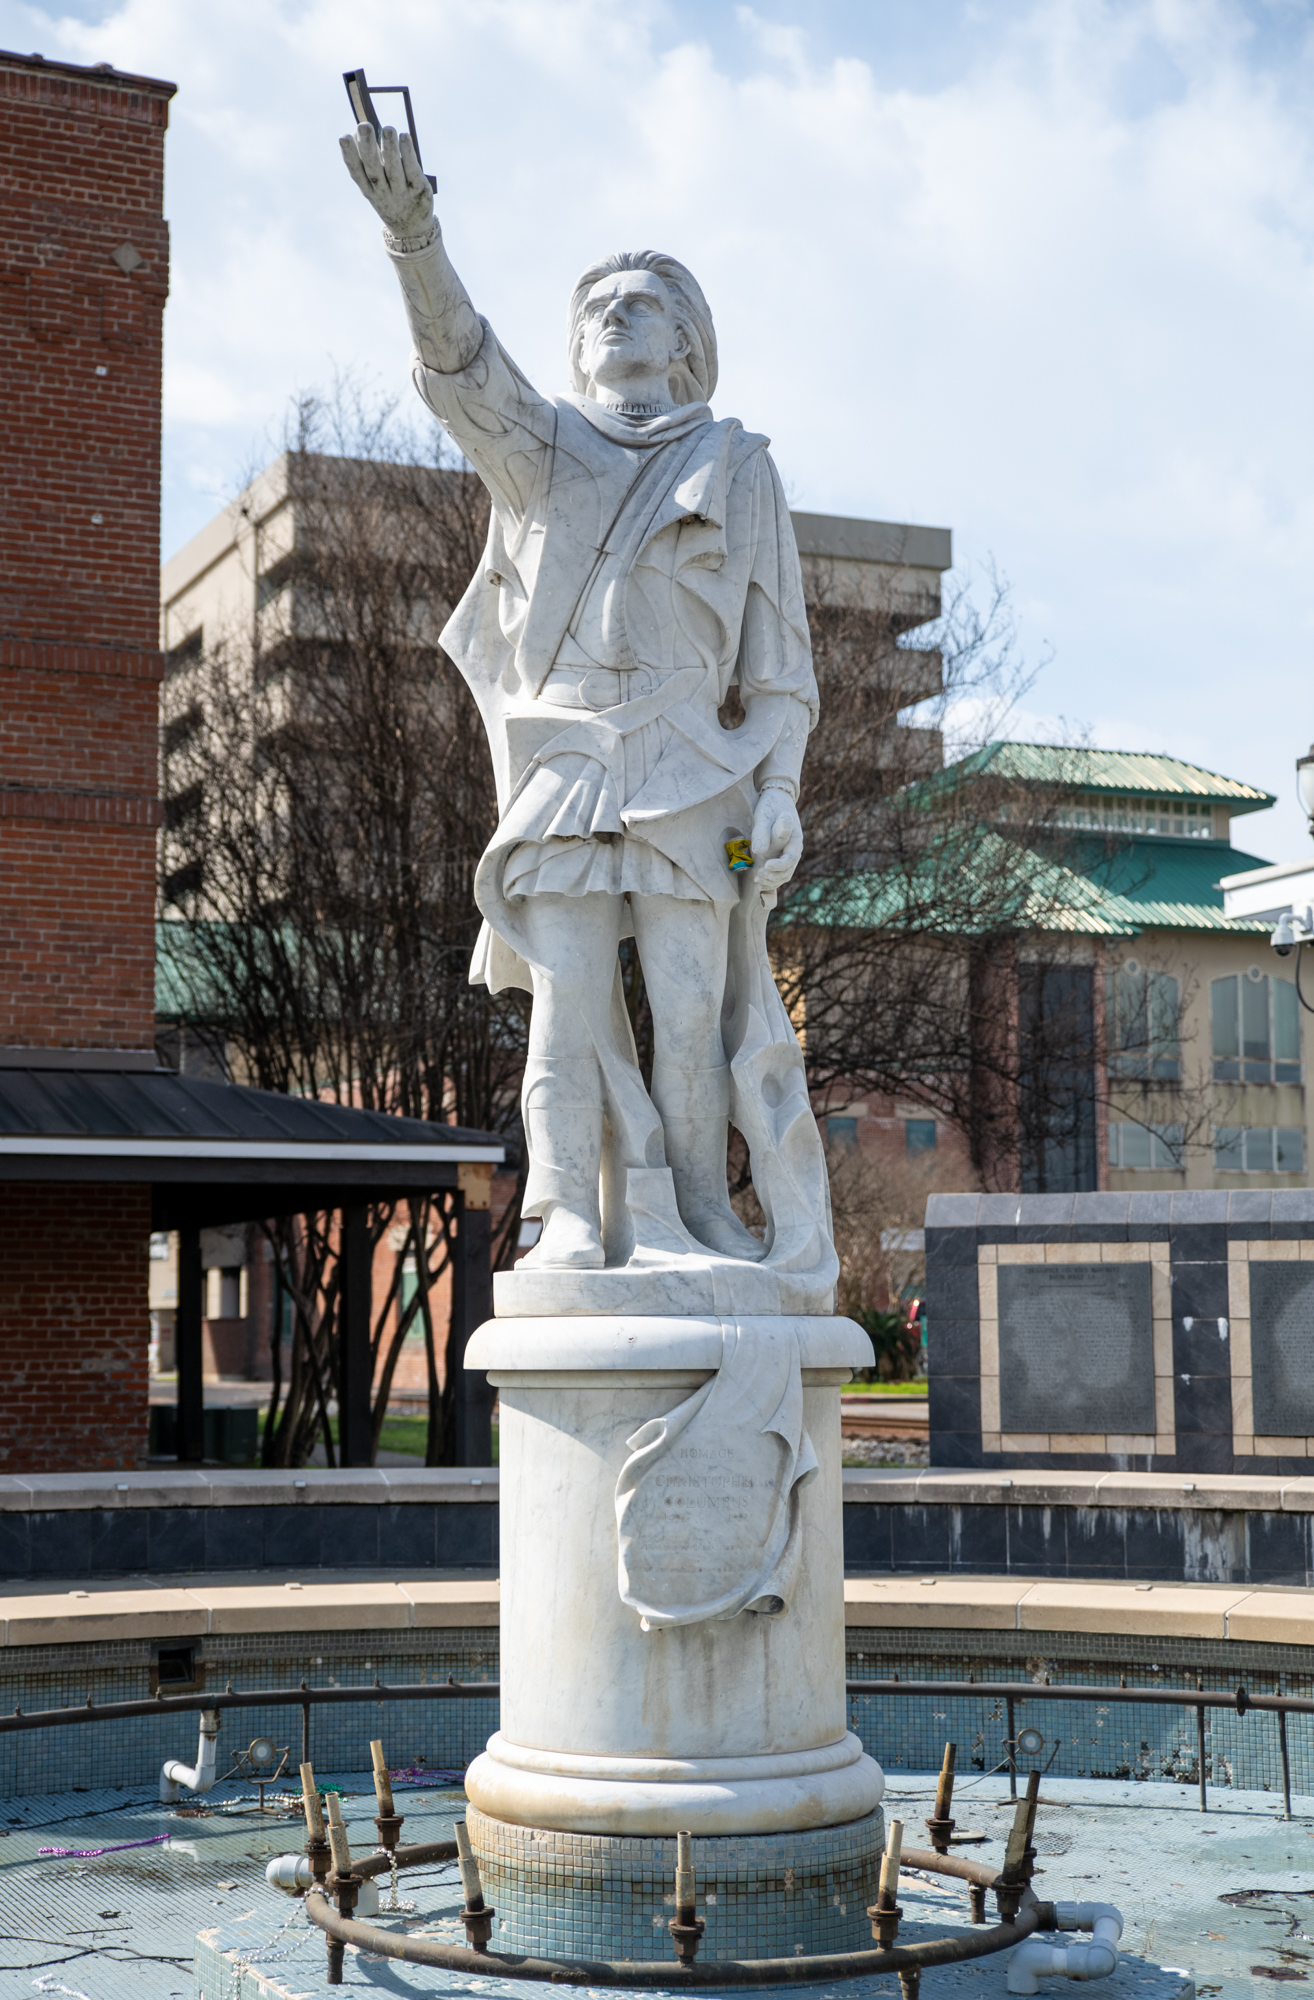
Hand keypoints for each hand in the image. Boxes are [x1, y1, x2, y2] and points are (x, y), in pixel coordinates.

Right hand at [339, 122, 434, 240]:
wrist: (412, 229)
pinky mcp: (419, 191)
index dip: (349, 156)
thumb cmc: (390, 196)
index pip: (356, 172)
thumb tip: (358, 130)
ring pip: (394, 171)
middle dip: (368, 148)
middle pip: (374, 170)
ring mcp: (401, 194)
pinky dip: (408, 154)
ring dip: (390, 149)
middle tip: (364, 125)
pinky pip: (413, 172)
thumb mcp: (375, 184)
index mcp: (368, 190)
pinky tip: (404, 137)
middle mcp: (383, 193)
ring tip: (388, 128)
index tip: (344, 137)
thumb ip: (368, 159)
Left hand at [751, 789, 803, 894]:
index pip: (790, 858)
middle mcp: (795, 849)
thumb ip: (762, 833)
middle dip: (773, 876)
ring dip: (772, 880)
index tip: (765, 866)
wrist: (776, 799)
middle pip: (788, 870)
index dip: (778, 865)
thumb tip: (759, 851)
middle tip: (758, 875)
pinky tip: (758, 881)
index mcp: (795, 839)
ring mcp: (789, 854)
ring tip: (757, 880)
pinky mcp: (781, 857)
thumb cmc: (770, 806)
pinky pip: (779, 873)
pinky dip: (770, 879)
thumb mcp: (764, 817)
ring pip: (784, 875)